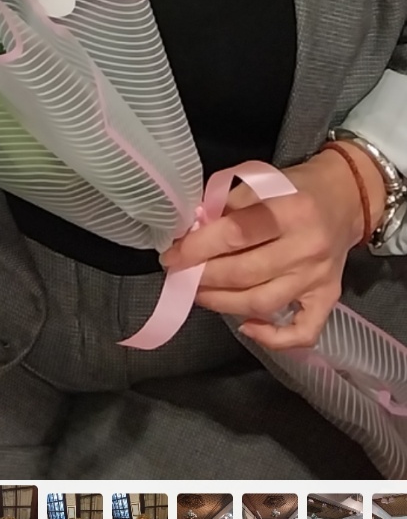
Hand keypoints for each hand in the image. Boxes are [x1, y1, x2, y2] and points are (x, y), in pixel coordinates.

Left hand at [159, 146, 386, 348]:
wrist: (346, 197)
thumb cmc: (296, 188)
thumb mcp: (262, 180)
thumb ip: (226, 204)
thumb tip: (192, 232)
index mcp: (291, 209)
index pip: (235, 234)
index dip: (197, 248)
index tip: (172, 255)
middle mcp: (307, 246)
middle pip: (244, 273)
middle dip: (203, 277)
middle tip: (181, 275)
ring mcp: (319, 277)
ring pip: (262, 303)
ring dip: (222, 303)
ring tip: (200, 293)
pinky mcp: (329, 297)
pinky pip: (302, 332)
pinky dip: (272, 338)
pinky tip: (247, 326)